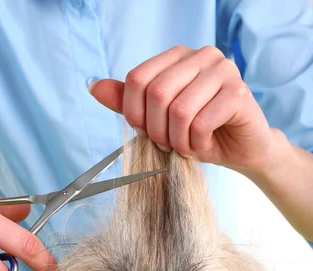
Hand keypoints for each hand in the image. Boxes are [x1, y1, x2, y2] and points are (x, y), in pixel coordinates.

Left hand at [89, 45, 275, 172]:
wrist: (240, 150)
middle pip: (157, 93)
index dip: (135, 113)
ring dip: (178, 140)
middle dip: (157, 130)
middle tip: (168, 145)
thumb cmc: (200, 134)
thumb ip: (129, 103)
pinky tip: (203, 145)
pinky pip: (201, 123)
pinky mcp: (238, 93)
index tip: (147, 133)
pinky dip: (196, 144)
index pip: (137, 78)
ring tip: (185, 147)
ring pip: (180, 110)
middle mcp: (201, 56)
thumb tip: (94, 86)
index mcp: (177, 57)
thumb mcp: (158, 120)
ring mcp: (222, 70)